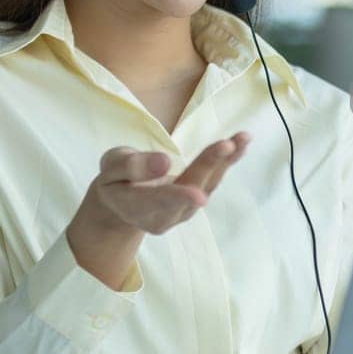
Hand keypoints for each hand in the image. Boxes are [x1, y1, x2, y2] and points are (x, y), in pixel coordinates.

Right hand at [91, 132, 251, 234]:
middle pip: (190, 189)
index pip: (159, 201)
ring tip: (243, 138)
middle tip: (227, 144)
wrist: (122, 207)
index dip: (179, 197)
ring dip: (226, 161)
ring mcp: (183, 212)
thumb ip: (131, 166)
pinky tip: (241, 144)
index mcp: (136, 206)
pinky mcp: (196, 203)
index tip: (198, 196)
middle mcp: (164, 215)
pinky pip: (213, 181)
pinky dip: (227, 162)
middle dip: (210, 166)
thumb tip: (163, 161)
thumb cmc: (114, 182)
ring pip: (207, 185)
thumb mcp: (110, 168)